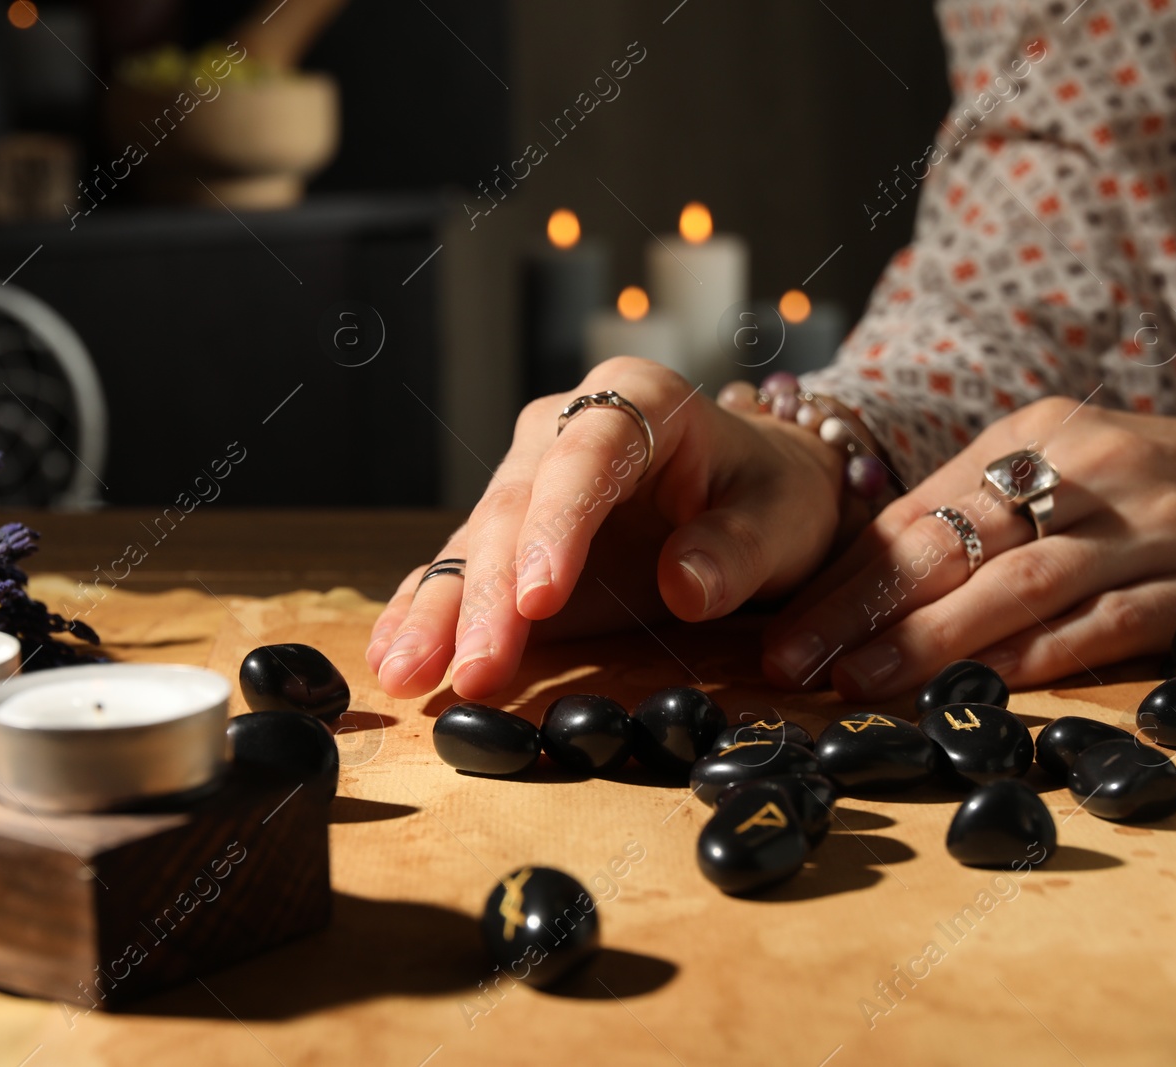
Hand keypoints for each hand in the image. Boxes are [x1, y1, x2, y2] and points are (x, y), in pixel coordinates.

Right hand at [367, 357, 845, 699]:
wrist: (754, 492)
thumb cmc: (771, 496)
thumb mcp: (783, 518)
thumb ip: (738, 549)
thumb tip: (686, 585)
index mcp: (638, 400)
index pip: (586, 455)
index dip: (555, 526)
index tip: (538, 599)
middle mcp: (566, 429)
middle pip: (514, 506)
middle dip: (488, 594)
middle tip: (473, 671)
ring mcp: (530, 480)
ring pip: (474, 543)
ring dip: (438, 612)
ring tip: (400, 673)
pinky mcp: (514, 536)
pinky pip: (463, 571)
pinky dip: (427, 613)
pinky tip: (392, 656)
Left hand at [761, 396, 1175, 697]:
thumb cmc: (1143, 484)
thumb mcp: (1060, 465)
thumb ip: (976, 510)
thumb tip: (860, 584)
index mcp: (1034, 432)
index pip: (916, 512)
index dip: (842, 576)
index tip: (781, 631)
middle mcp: (1082, 471)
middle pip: (950, 543)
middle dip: (859, 608)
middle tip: (793, 662)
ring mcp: (1140, 530)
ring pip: (1017, 586)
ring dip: (931, 639)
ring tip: (862, 682)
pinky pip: (1101, 624)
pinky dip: (1036, 658)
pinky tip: (977, 689)